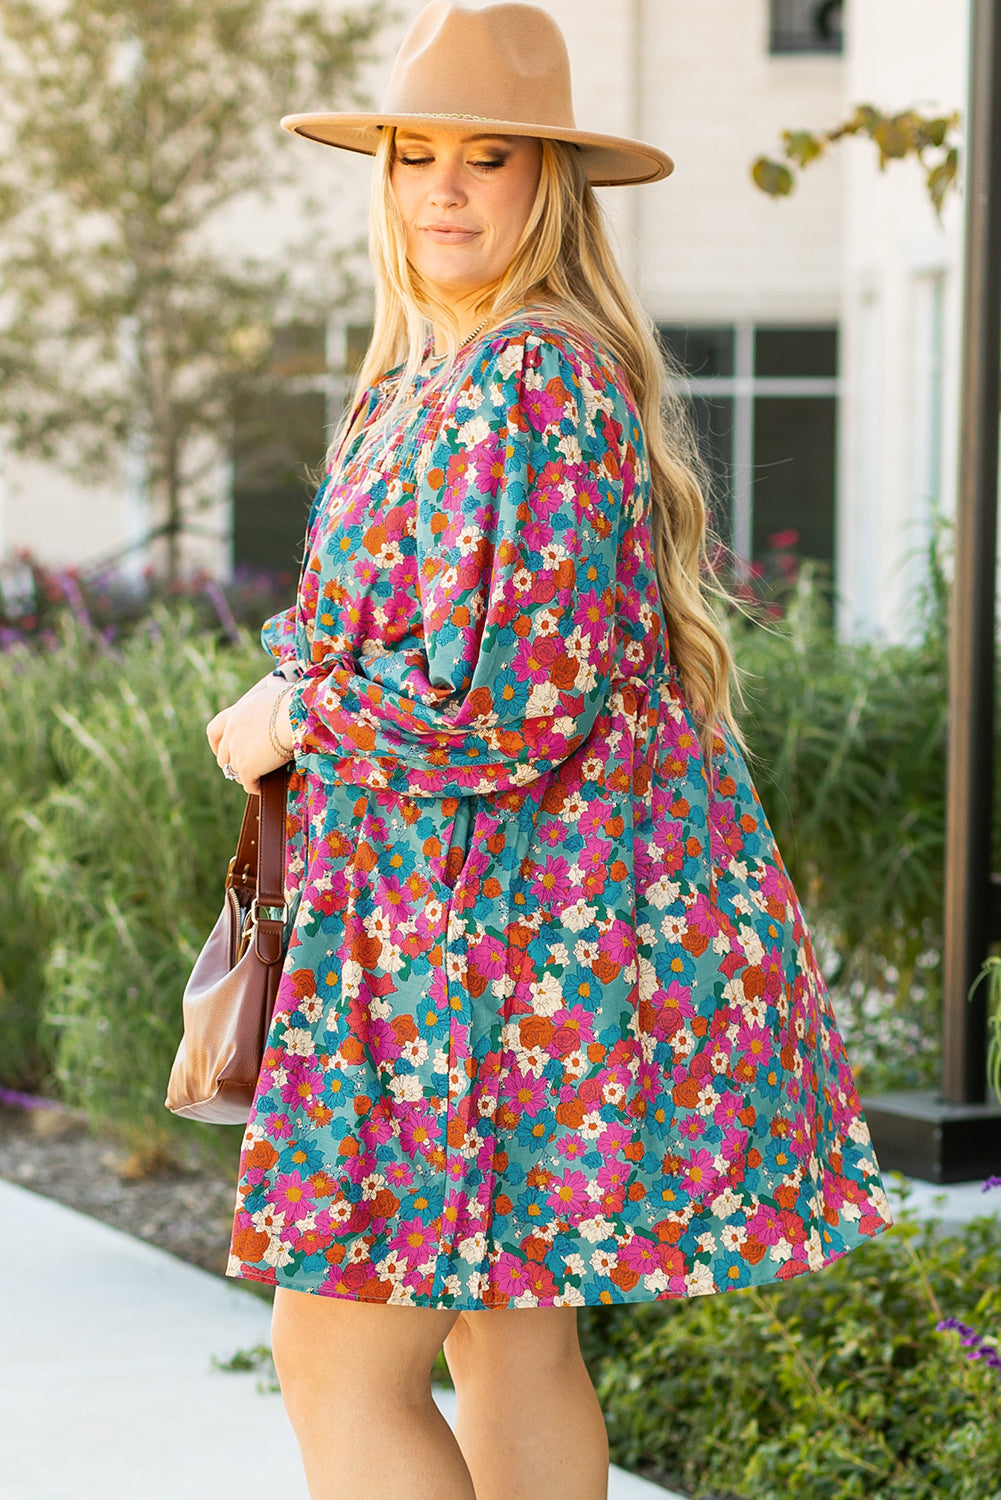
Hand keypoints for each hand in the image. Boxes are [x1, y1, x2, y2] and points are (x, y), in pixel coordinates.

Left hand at [207, 675, 295, 793]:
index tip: (221, 750)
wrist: (297, 715)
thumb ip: (272, 686)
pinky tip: (263, 788)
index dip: (216, 744)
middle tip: (244, 769)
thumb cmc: (294, 701)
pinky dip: (255, 787)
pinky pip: (248, 784)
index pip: (214, 730)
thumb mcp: (277, 690)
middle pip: (222, 755)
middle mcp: (231, 732)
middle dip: (231, 764)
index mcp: (236, 713)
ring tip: (256, 780)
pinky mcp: (246, 767)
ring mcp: (236, 751)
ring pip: (234, 771)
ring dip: (244, 777)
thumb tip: (276, 677)